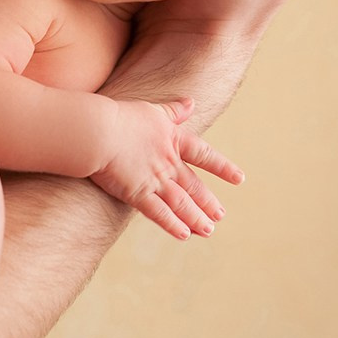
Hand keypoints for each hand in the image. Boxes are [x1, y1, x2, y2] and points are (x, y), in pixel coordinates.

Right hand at [90, 97, 243, 239]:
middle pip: (194, 185)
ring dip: (196, 217)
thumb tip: (192, 103)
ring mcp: (154, 180)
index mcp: (173, 140)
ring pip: (181, 203)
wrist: (98, 131)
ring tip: (208, 230)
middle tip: (220, 216)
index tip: (239, 178)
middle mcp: (168, 162)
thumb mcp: (152, 109)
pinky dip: (173, 224)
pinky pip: (159, 213)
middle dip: (208, 202)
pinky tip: (184, 234)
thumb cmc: (122, 117)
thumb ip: (173, 110)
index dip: (222, 167)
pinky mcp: (137, 194)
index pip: (203, 154)